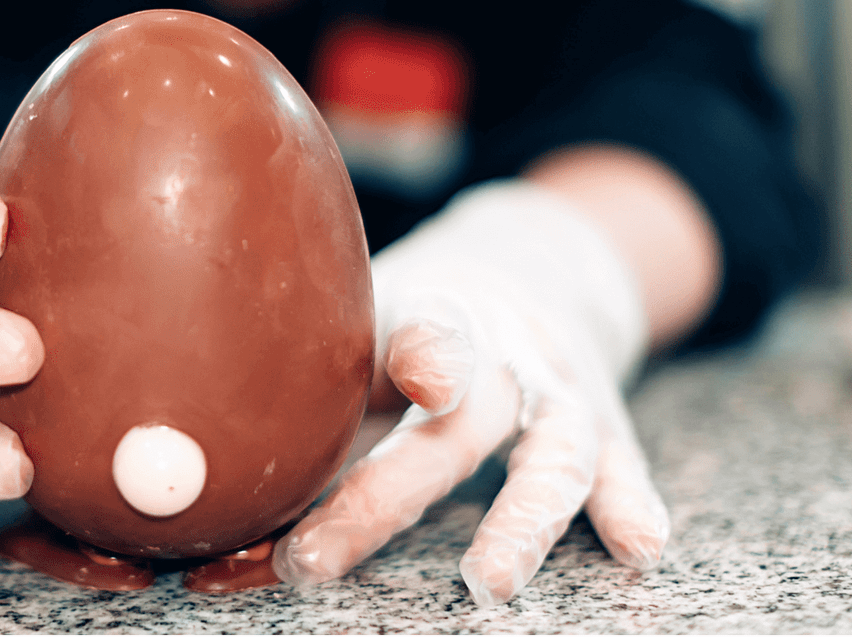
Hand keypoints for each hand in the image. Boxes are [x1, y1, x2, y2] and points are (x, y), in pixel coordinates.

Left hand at [273, 181, 669, 605]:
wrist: (534, 269)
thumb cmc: (414, 322)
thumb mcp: (362, 327)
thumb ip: (312, 409)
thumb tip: (214, 519)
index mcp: (427, 316)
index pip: (420, 331)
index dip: (422, 352)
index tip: (421, 377)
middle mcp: (501, 352)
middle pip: (456, 422)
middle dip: (389, 494)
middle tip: (316, 558)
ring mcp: (561, 391)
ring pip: (553, 451)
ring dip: (521, 519)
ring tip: (488, 582)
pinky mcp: (609, 429)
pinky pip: (622, 468)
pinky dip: (632, 505)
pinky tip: (637, 546)